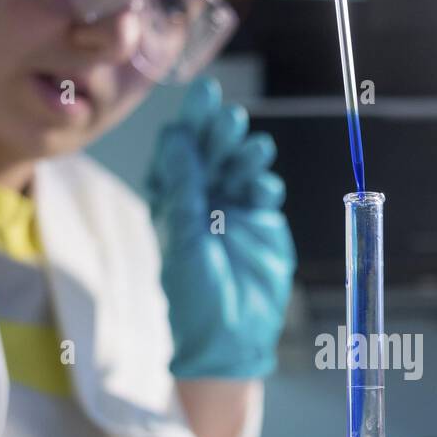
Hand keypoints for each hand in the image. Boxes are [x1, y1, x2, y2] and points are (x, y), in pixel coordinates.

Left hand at [148, 77, 295, 379]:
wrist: (232, 338)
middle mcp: (201, 199)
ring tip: (254, 149)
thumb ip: (184, 189)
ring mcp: (233, 208)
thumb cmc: (195, 298)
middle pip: (211, 151)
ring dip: (246, 154)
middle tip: (230, 119)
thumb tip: (179, 138)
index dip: (190, 124)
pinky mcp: (261, 221)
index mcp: (171, 201)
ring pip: (239, 166)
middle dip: (220, 131)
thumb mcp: (183, 242)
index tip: (204, 98)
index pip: (178, 152)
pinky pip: (264, 190)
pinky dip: (265, 183)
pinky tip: (264, 187)